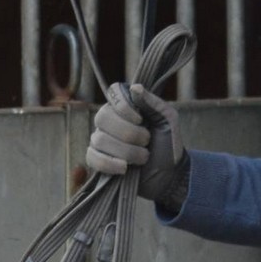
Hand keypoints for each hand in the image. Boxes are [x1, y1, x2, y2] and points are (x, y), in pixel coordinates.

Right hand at [86, 82, 191, 211]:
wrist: (168, 173)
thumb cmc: (168, 142)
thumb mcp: (167, 120)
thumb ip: (152, 103)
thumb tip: (135, 87)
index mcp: (127, 105)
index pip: (113, 93)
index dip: (124, 106)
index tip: (140, 120)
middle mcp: (110, 119)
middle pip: (103, 117)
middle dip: (128, 133)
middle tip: (146, 141)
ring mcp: (101, 139)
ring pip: (100, 139)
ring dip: (126, 151)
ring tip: (143, 157)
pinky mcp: (97, 160)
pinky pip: (92, 158)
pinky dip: (110, 164)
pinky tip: (125, 168)